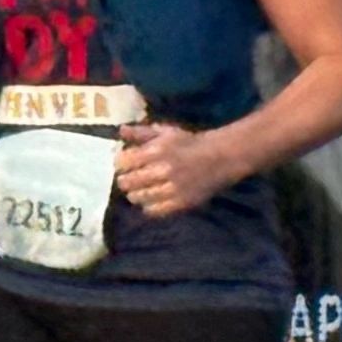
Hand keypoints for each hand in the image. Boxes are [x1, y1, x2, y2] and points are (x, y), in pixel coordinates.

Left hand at [118, 121, 236, 217]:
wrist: (221, 157)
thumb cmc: (190, 143)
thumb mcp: (166, 132)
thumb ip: (142, 132)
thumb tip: (120, 131)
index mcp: (156, 150)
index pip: (123, 162)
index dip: (121, 164)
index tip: (125, 165)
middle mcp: (162, 170)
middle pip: (127, 182)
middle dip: (125, 180)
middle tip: (130, 179)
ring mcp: (171, 189)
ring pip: (138, 197)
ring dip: (135, 194)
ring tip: (141, 190)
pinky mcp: (180, 203)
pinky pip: (154, 210)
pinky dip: (149, 206)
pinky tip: (152, 200)